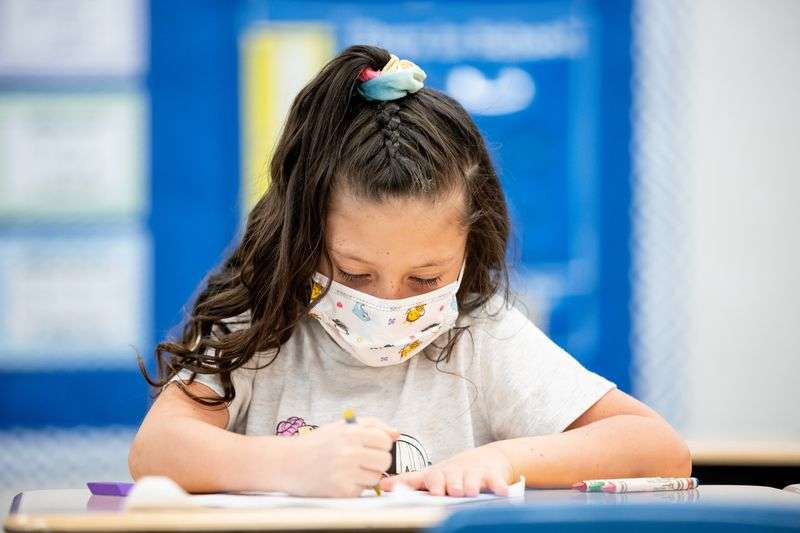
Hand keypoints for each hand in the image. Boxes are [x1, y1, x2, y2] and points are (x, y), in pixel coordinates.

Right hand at [277, 417, 398, 496]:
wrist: (287, 463)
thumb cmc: (317, 443)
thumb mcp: (342, 426)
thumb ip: (372, 425)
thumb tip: (396, 433)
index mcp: (351, 433)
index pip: (386, 441)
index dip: (379, 445)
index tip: (368, 447)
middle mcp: (349, 452)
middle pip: (385, 460)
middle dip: (376, 461)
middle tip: (360, 460)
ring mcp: (345, 473)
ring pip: (376, 477)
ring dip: (366, 476)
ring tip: (348, 470)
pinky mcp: (341, 492)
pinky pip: (362, 490)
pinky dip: (354, 487)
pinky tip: (339, 480)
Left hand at [379, 443, 513, 496]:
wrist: (489, 458)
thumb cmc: (456, 471)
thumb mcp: (433, 474)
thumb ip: (410, 481)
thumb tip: (382, 485)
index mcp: (440, 474)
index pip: (430, 477)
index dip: (430, 484)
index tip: (429, 491)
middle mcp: (455, 472)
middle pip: (451, 478)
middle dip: (450, 484)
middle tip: (451, 491)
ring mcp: (474, 473)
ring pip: (471, 479)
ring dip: (470, 485)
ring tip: (469, 491)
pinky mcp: (492, 474)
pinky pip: (495, 481)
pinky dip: (499, 485)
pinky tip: (502, 492)